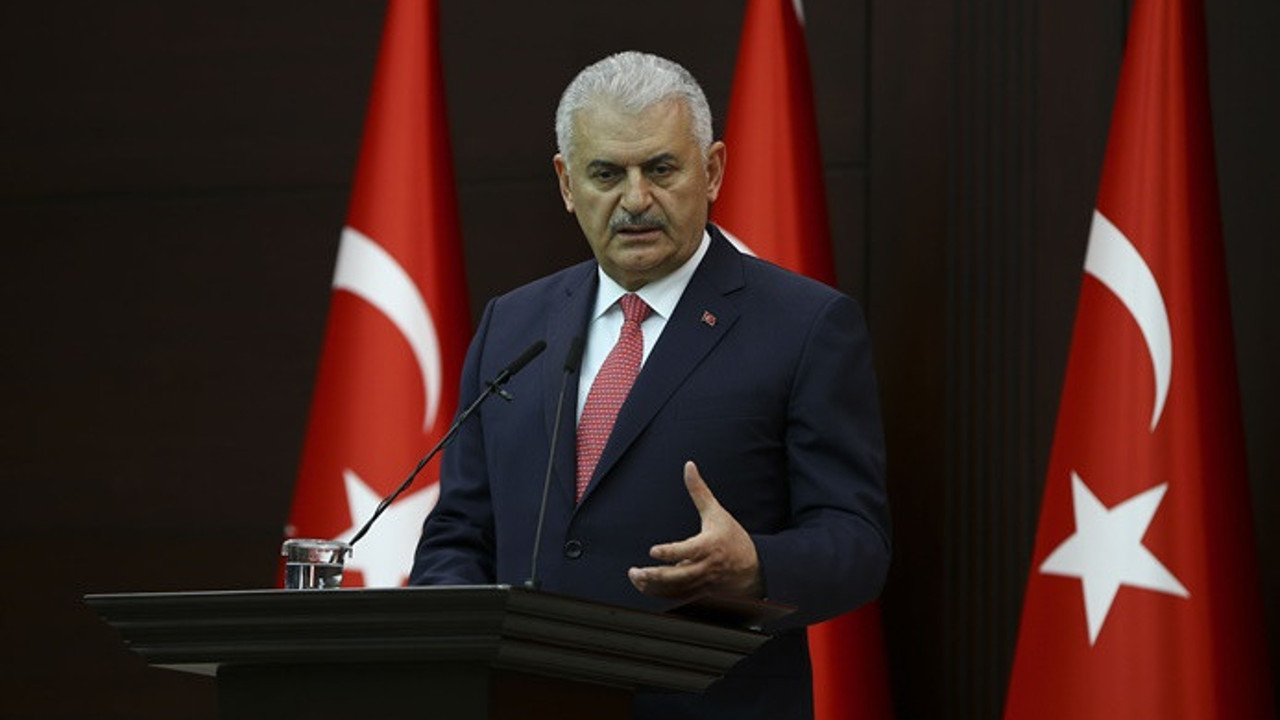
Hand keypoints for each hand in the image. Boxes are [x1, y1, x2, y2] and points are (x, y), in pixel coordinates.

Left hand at [627, 461, 763, 597]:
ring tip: (636, 578)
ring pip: (676, 589)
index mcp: (710, 545)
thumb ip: (699, 490)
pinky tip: (646, 587)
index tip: (653, 551)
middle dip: (655, 575)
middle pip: (679, 575)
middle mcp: (706, 566)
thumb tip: (689, 466)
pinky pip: (678, 597)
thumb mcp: (716, 512)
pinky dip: (660, 594)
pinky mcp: (700, 592)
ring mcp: (703, 582)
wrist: (755, 567)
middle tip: (636, 571)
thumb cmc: (732, 537)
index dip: (670, 552)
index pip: (688, 550)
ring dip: (653, 586)